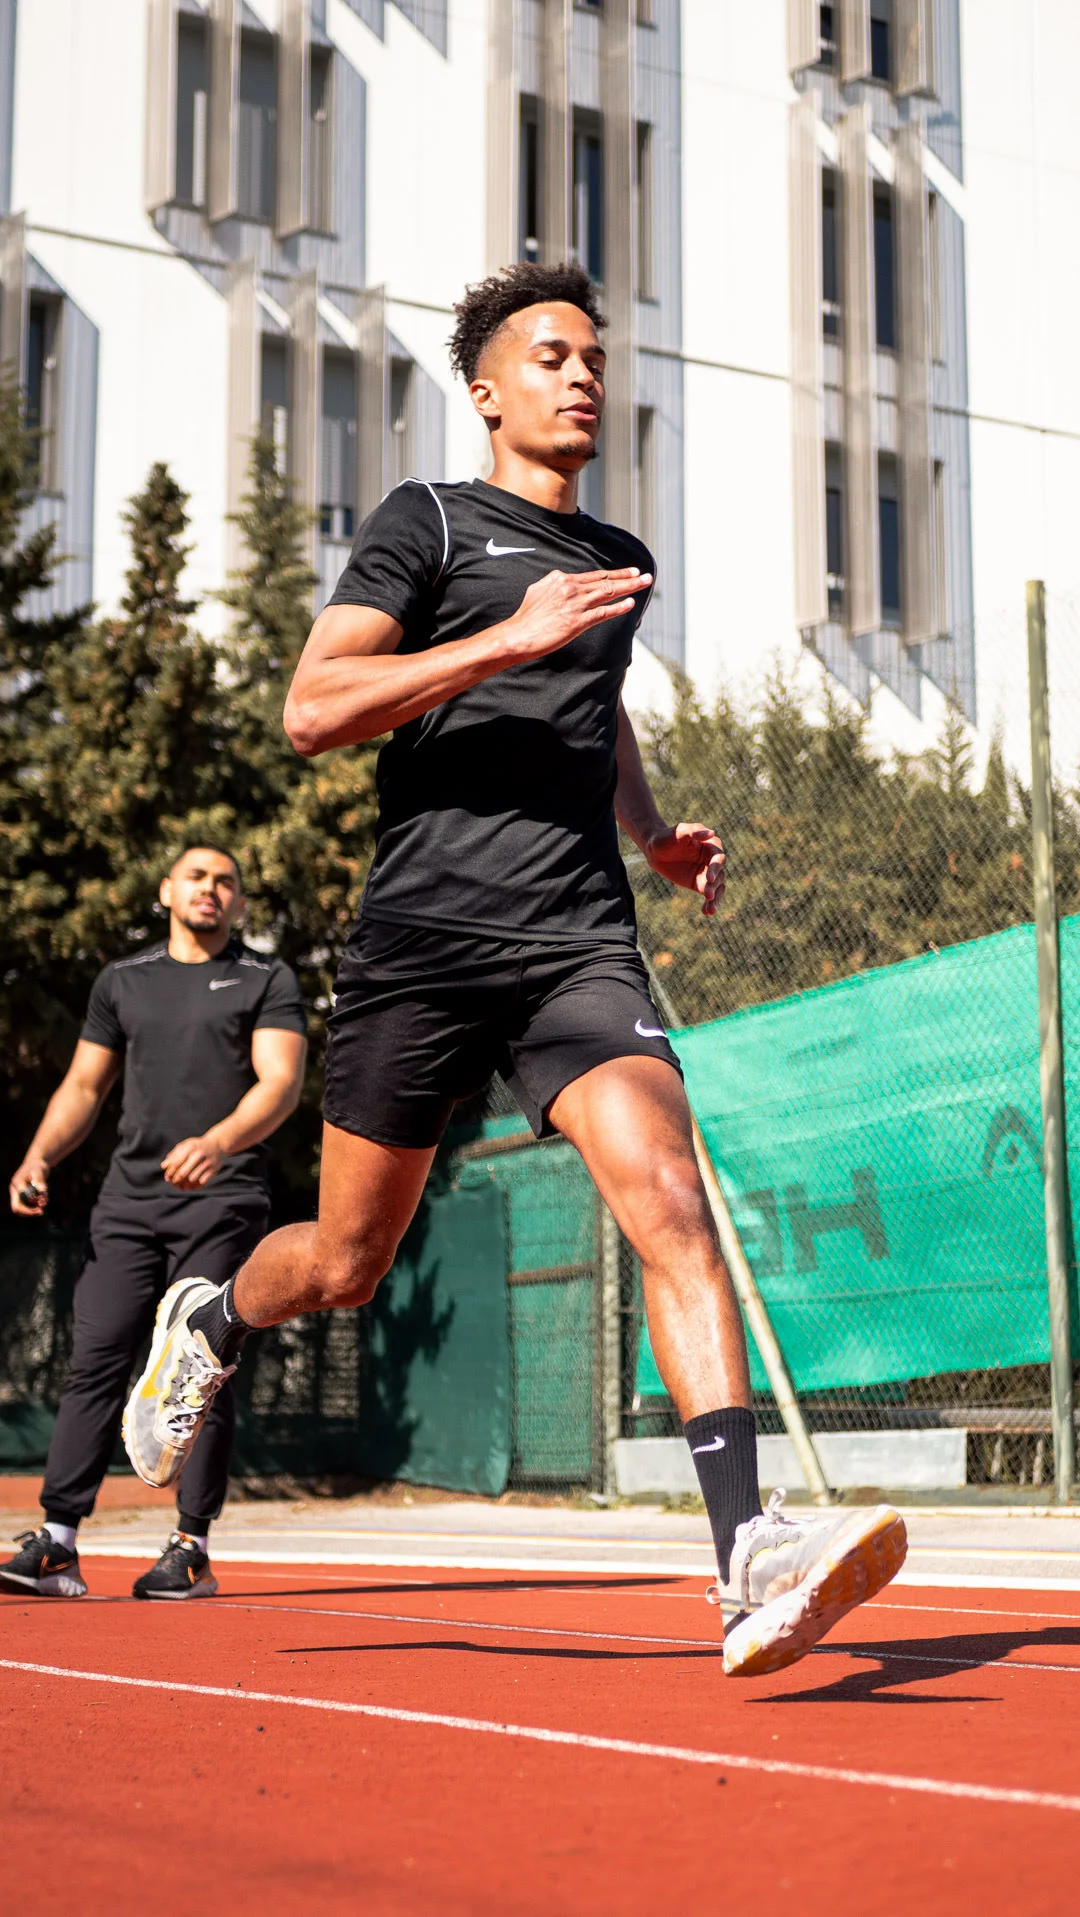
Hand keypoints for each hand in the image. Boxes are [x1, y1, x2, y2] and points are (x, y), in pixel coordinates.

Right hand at [9, 1157, 48, 1215]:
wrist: (37, 1162)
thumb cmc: (37, 1165)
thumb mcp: (39, 1171)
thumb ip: (39, 1181)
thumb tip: (42, 1191)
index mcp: (16, 1184)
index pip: (18, 1202)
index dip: (29, 1206)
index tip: (41, 1202)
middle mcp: (16, 1191)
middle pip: (17, 1208)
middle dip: (29, 1212)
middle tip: (41, 1211)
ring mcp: (19, 1194)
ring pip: (23, 1208)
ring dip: (33, 1209)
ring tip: (44, 1202)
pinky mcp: (25, 1195)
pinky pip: (28, 1205)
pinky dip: (36, 1205)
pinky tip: (44, 1200)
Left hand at [161, 1134, 227, 1189]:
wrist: (218, 1144)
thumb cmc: (197, 1146)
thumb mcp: (185, 1145)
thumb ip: (174, 1155)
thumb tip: (164, 1166)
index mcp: (190, 1147)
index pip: (176, 1163)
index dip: (169, 1172)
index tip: (167, 1178)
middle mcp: (199, 1154)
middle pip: (183, 1173)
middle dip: (176, 1180)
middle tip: (174, 1183)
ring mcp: (207, 1162)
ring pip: (192, 1179)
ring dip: (185, 1185)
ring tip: (181, 1186)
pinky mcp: (214, 1170)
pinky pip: (202, 1182)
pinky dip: (195, 1186)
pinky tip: (192, 1185)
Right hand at [504, 567, 651, 661]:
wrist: (517, 635)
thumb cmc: (526, 617)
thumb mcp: (537, 590)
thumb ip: (552, 583)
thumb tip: (560, 579)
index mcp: (561, 578)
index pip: (594, 575)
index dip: (614, 573)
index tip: (628, 572)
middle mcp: (570, 587)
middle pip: (605, 581)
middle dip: (628, 577)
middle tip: (644, 575)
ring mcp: (575, 604)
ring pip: (608, 592)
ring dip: (629, 587)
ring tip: (645, 583)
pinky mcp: (577, 622)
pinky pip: (602, 612)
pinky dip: (618, 607)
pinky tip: (631, 603)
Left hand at [645, 823, 726, 915]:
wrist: (655, 849)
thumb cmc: (668, 836)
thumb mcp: (679, 832)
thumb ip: (694, 832)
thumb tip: (711, 833)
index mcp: (711, 846)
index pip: (718, 858)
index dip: (715, 868)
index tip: (708, 878)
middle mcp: (712, 860)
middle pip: (719, 874)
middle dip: (714, 885)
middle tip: (707, 895)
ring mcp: (706, 873)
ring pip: (717, 887)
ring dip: (716, 898)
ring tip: (711, 910)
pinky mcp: (699, 884)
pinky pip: (708, 894)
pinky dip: (710, 904)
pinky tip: (707, 912)